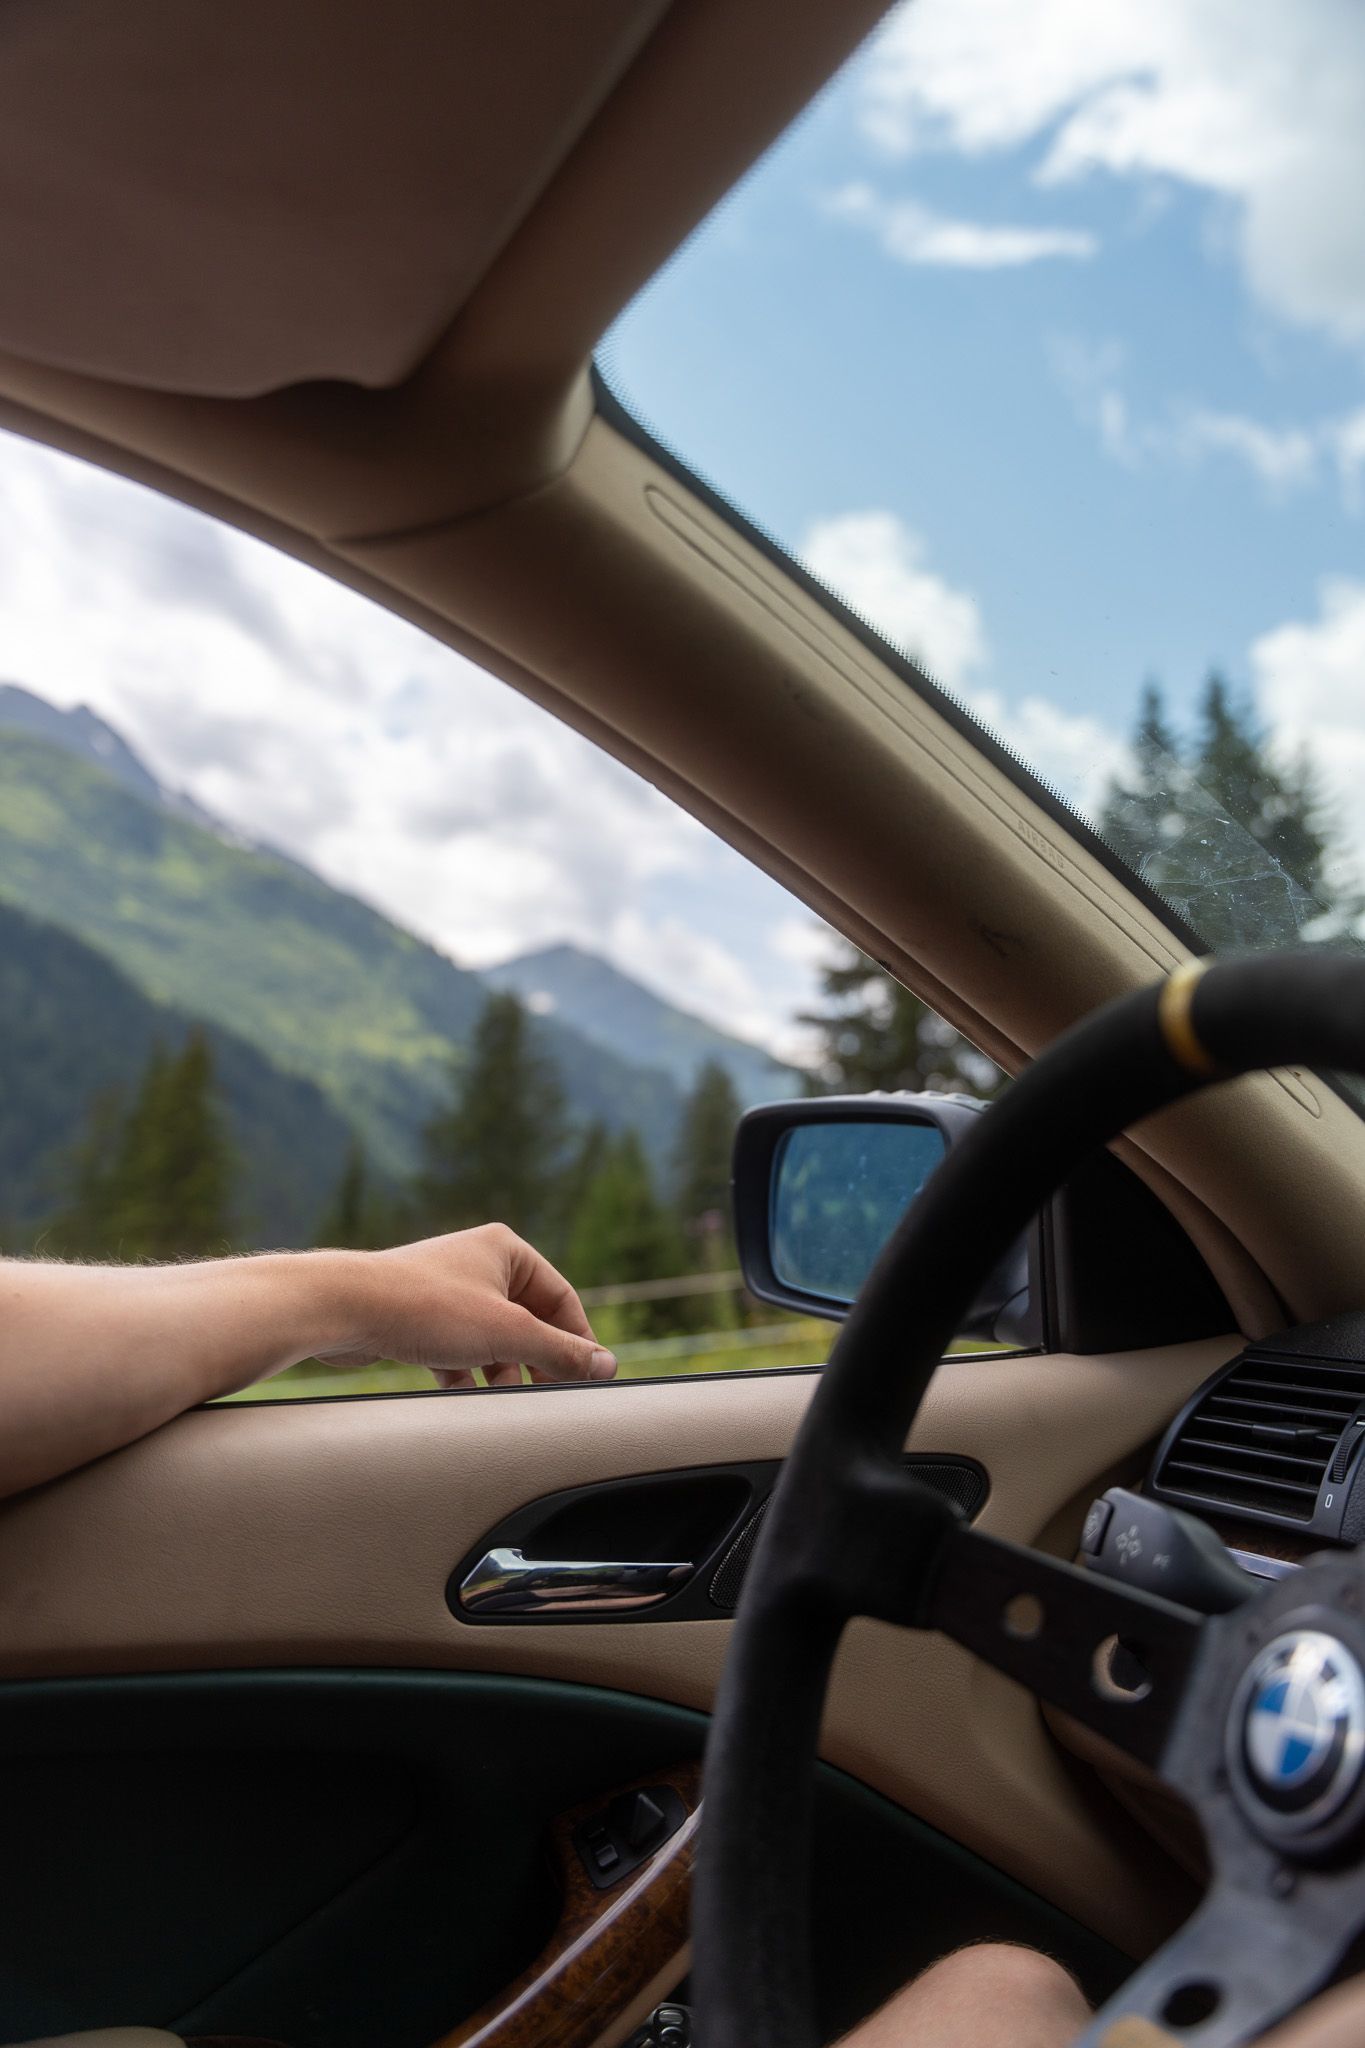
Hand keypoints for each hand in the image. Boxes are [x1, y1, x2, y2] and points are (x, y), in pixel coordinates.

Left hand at [319, 1224, 617, 1389]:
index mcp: (506, 1251)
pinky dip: (466, 1375)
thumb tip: (606, 1365)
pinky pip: (457, 1350)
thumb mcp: (506, 1334)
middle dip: (537, 1361)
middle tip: (551, 1396)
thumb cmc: (425, 1308)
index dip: (578, 1341)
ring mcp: (447, 1291)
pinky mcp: (419, 1318)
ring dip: (502, 1372)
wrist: (343, 1308)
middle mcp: (479, 1264)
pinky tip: (466, 1397)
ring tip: (506, 1401)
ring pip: (491, 1339)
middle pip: (527, 1321)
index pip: (561, 1299)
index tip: (589, 1379)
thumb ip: (560, 1351)